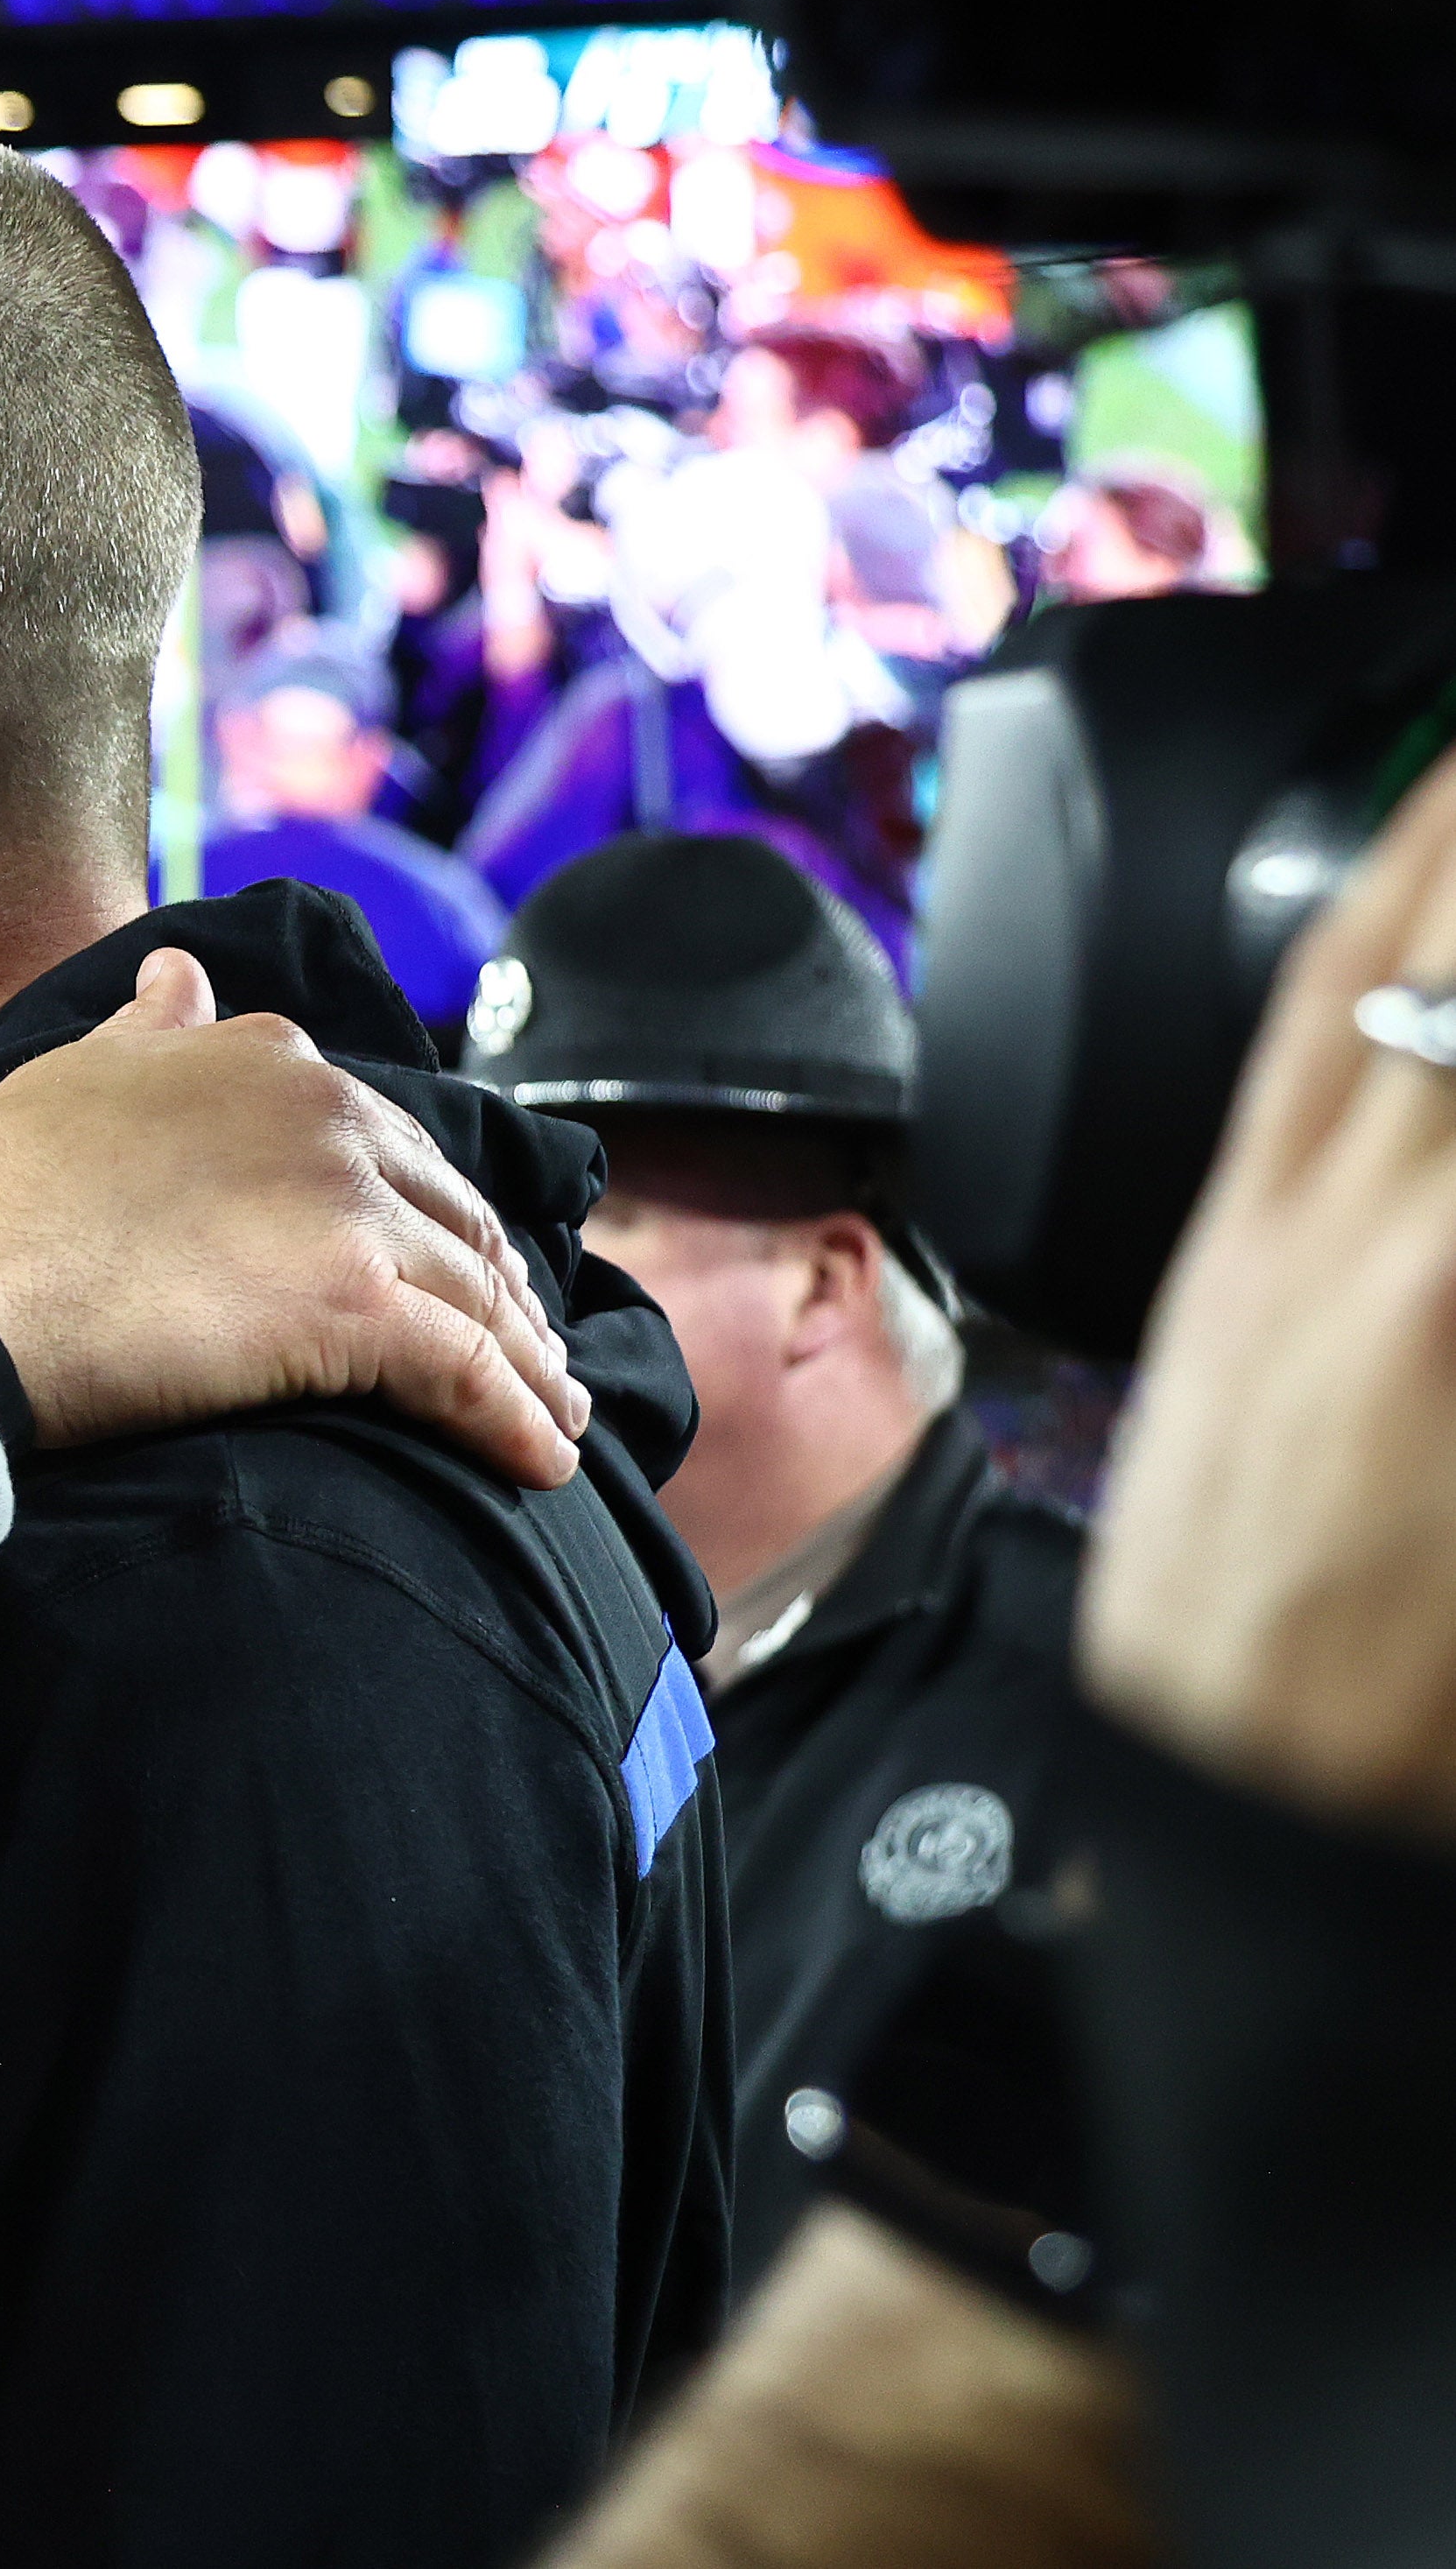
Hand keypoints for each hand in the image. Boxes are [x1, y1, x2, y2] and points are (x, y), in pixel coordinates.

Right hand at [0, 949, 587, 1488]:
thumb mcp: (73, 1074)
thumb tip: (180, 974)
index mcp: (265, 1059)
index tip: (445, 1252)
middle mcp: (327, 1113)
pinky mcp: (359, 1307)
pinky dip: (515, 1422)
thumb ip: (146, 1033)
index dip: (423, 1203)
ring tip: (551, 1417)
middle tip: (527, 1346)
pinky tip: (540, 1466)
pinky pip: (470, 1373)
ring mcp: (348, 1207)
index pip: (385, 1135)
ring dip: (529, 1363)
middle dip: (499, 1282)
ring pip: (480, 1293)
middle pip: (454, 1211)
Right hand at [1084, 748, 1455, 1833]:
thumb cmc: (1237, 1645)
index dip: (1420, 830)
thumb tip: (1394, 1169)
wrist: (1259, 1831)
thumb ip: (1318, 1267)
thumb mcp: (1228, 1402)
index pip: (1335, 975)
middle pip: (1449, 975)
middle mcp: (1356, 1252)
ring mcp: (1445, 1314)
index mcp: (1250, 1252)